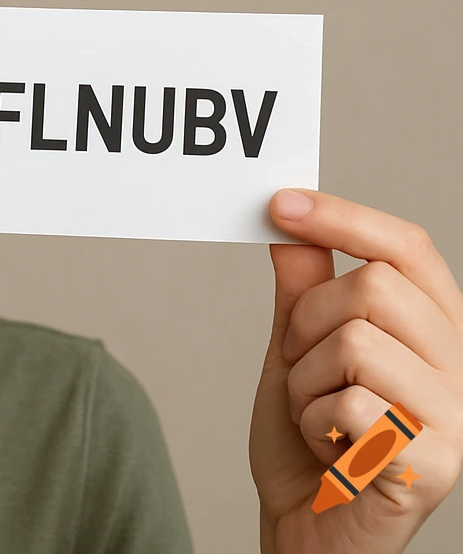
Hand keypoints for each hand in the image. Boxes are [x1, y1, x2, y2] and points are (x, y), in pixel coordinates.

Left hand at [250, 188, 462, 552]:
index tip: (279, 203)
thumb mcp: (295, 352)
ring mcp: (454, 417)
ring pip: (356, 343)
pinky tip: (329, 451)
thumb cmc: (308, 444)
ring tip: (317, 417)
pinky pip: (350, 406)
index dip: (345, 217)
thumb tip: (290, 220)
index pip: (409, 248)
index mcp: (433, 332)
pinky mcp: (436, 464)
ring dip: (305, 382)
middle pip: (374, 287)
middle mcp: (459, 368)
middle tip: (300, 367)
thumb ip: (301, 289)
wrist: (307, 531)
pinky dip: (312, 424)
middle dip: (306, 322)